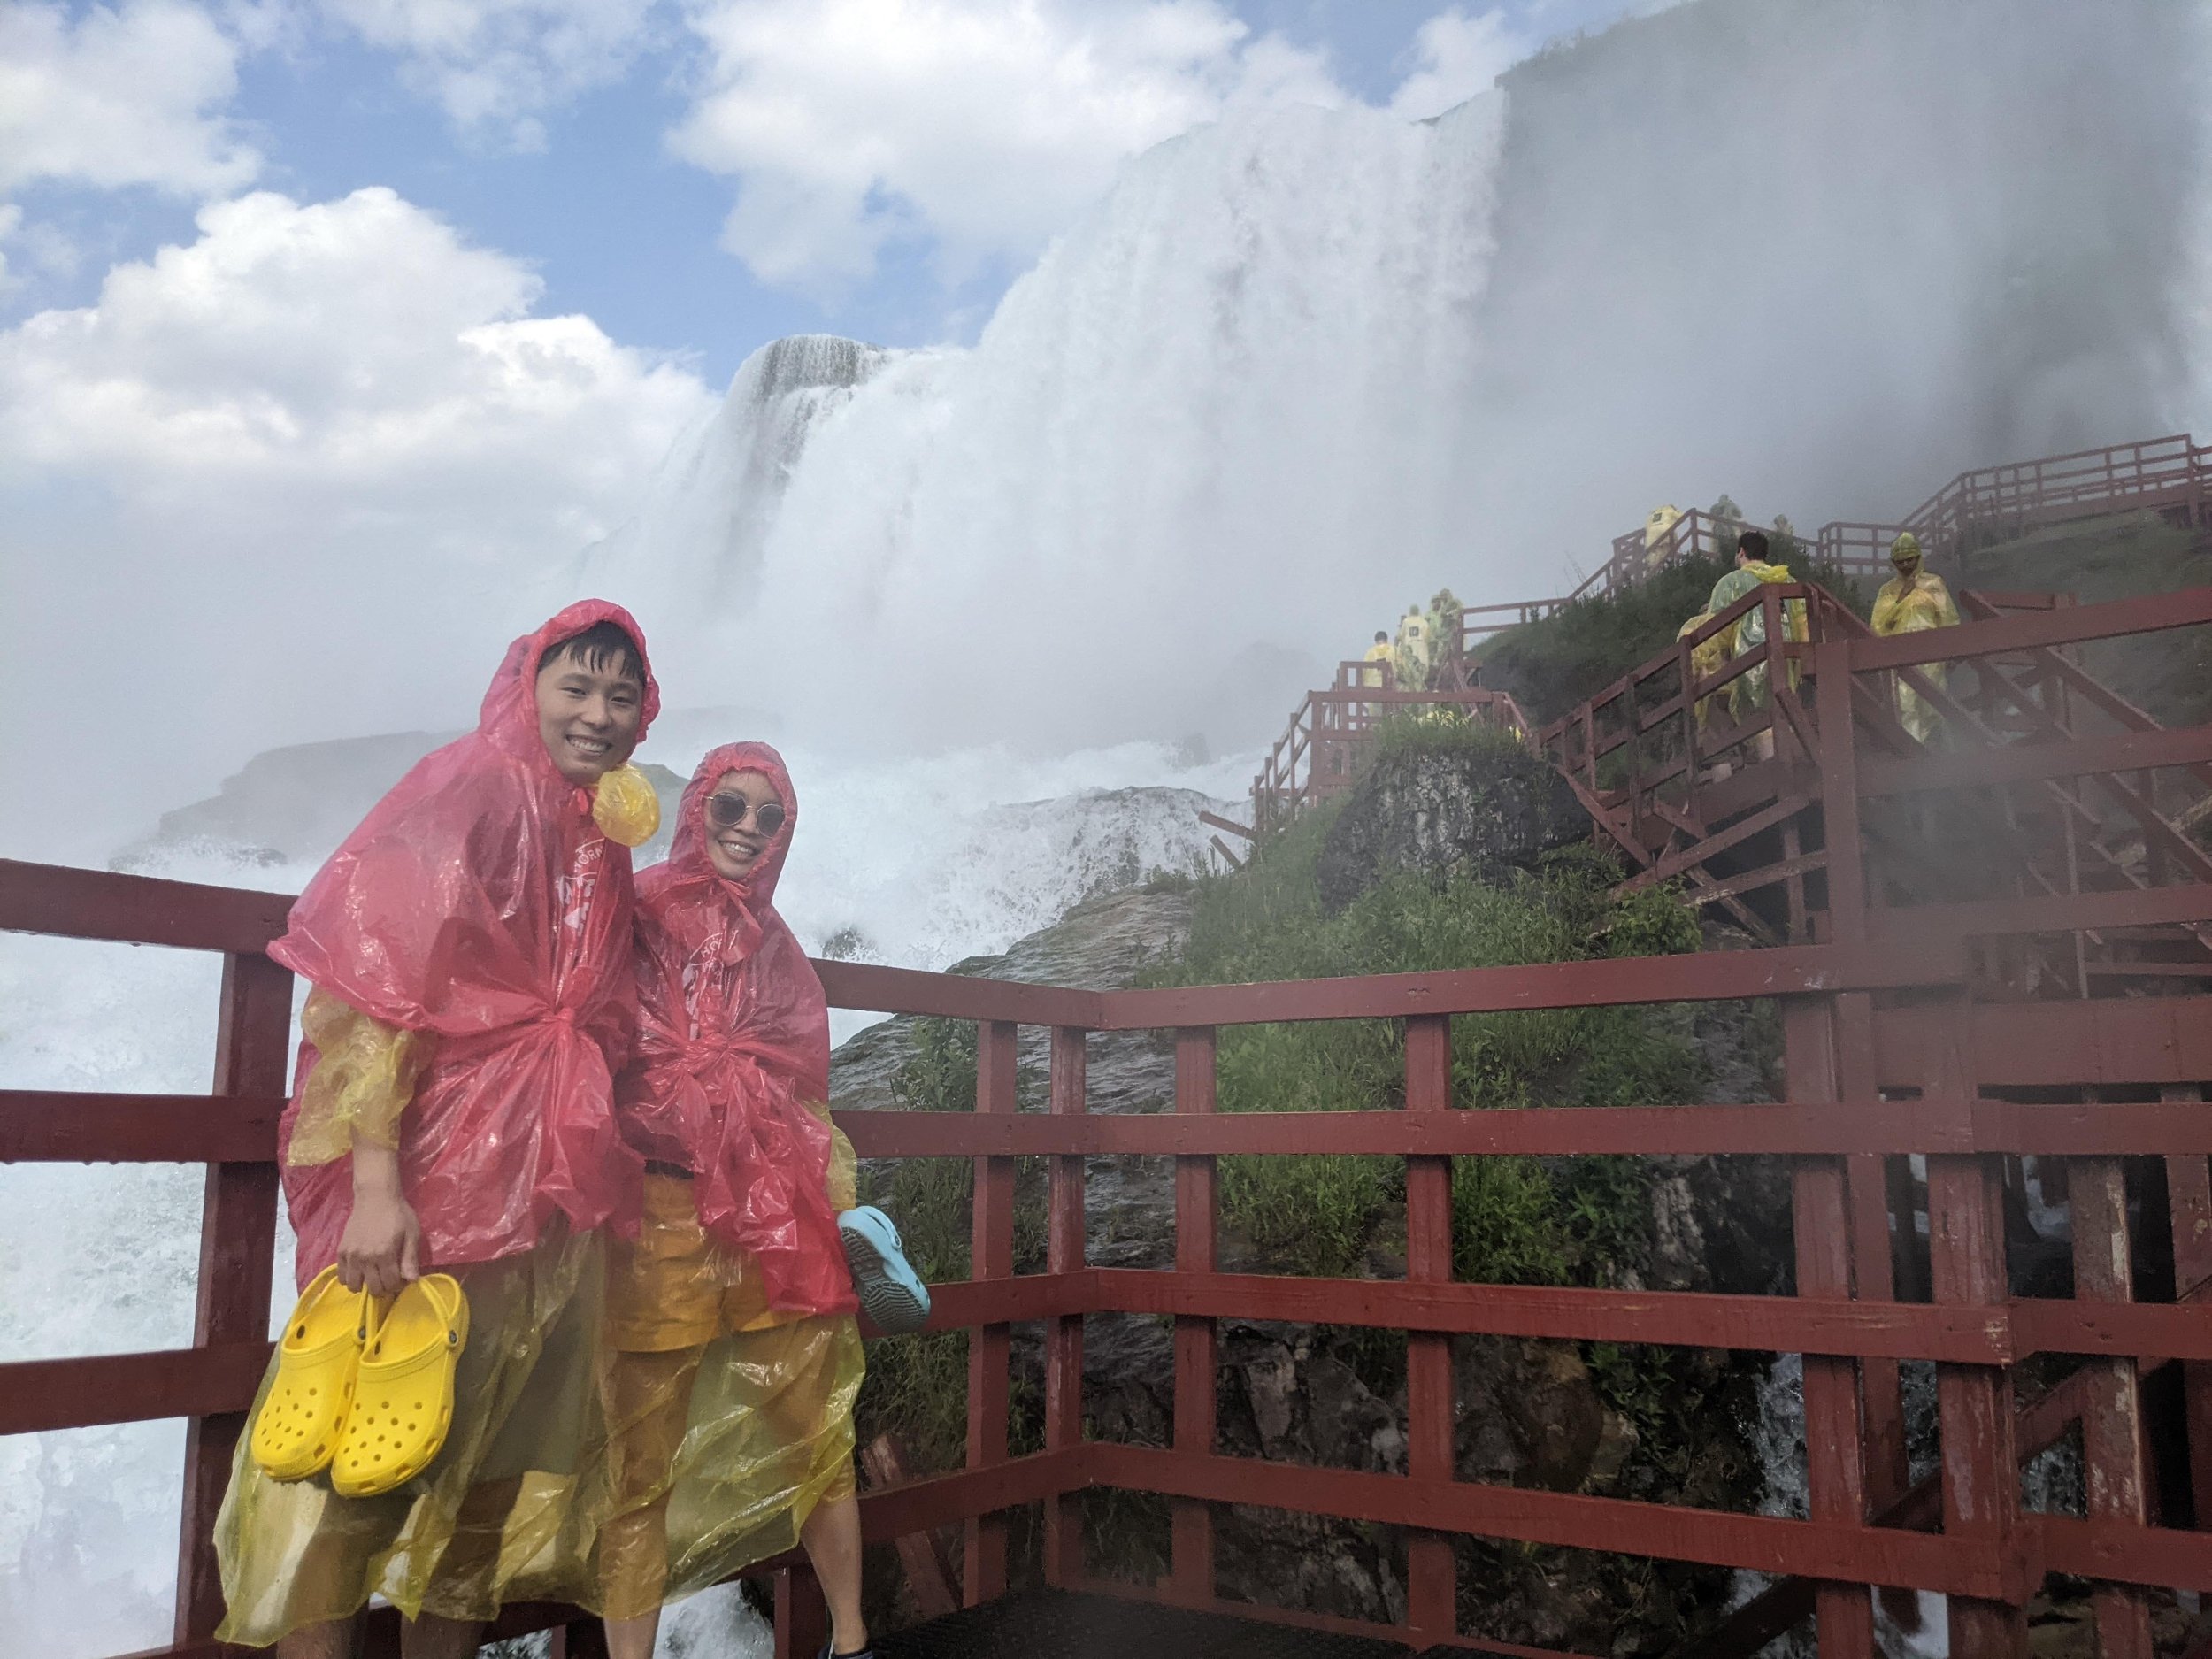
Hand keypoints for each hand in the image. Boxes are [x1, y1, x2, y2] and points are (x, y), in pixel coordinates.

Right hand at [338, 1147, 422, 1296]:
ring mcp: (351, 1256)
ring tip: (373, 1277)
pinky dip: (350, 1279)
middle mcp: (365, 1258)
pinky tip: (360, 1272)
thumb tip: (412, 1281)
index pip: (391, 1284)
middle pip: (373, 1289)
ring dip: (365, 1286)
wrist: (375, 1196)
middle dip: (384, 1288)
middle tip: (388, 1278)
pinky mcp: (341, 1251)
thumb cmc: (398, 1214)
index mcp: (385, 1254)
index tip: (401, 1279)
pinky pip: (341, 1276)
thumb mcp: (412, 1234)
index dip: (398, 1285)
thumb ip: (410, 1259)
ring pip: (354, 1286)